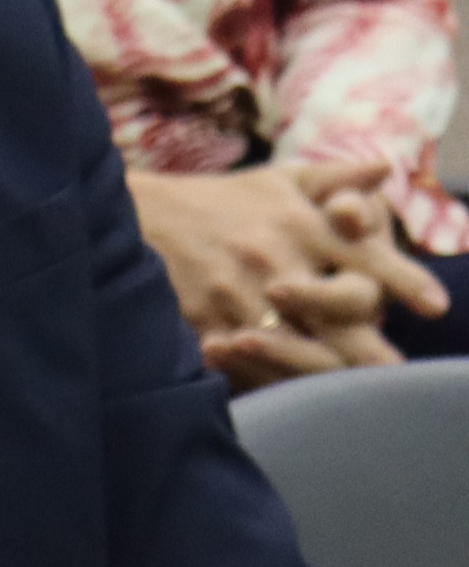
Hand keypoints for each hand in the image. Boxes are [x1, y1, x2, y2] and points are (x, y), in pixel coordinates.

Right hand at [126, 162, 439, 388]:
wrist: (130, 215)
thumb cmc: (217, 201)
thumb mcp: (276, 180)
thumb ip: (334, 179)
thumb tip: (385, 171)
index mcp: (300, 223)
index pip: (364, 255)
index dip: (404, 281)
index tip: (436, 307)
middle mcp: (275, 258)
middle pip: (339, 313)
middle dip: (371, 348)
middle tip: (396, 374)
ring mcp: (238, 292)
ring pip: (298, 345)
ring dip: (326, 370)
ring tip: (350, 395)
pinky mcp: (205, 320)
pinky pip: (249, 359)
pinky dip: (272, 377)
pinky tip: (290, 390)